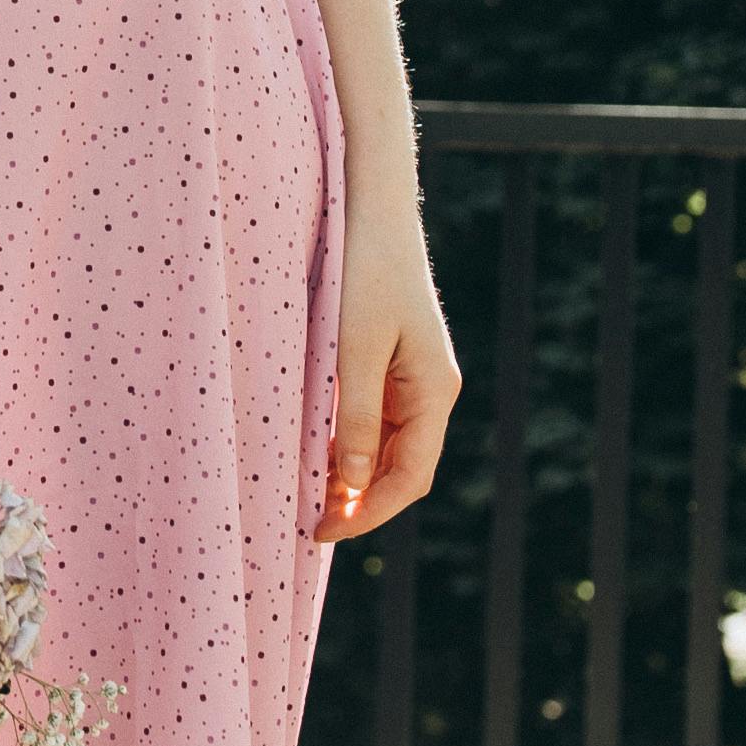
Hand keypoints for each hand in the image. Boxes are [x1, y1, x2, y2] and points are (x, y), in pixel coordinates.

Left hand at [320, 185, 460, 541]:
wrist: (375, 213)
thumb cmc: (365, 273)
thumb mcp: (354, 349)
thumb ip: (357, 419)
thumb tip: (354, 485)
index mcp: (434, 391)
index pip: (410, 477)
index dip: (370, 513)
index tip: (326, 532)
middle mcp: (432, 390)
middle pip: (403, 469)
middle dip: (362, 503)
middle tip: (313, 525)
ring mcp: (415, 378)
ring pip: (390, 448)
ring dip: (355, 477)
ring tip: (311, 497)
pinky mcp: (395, 364)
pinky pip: (378, 421)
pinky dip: (352, 446)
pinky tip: (320, 454)